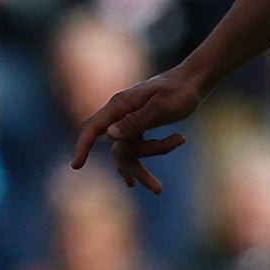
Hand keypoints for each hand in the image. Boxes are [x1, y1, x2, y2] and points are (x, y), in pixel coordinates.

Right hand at [68, 67, 205, 194]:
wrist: (193, 80)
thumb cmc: (179, 92)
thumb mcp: (160, 107)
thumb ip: (135, 121)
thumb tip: (108, 134)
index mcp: (121, 104)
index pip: (94, 126)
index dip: (83, 146)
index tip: (76, 166)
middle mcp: (121, 112)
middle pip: (117, 147)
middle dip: (133, 169)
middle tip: (157, 189)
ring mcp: (129, 119)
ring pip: (129, 151)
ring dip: (145, 166)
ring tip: (161, 186)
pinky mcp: (139, 124)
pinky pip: (137, 147)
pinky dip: (150, 156)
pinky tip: (149, 181)